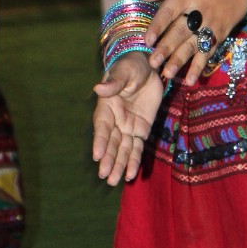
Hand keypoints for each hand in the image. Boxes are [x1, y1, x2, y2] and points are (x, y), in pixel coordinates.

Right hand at [92, 52, 164, 185]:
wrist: (148, 66)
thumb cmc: (131, 66)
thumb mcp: (124, 71)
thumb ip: (114, 82)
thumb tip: (99, 88)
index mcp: (107, 107)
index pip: (103, 127)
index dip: (100, 141)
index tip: (97, 155)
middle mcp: (115, 120)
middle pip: (111, 143)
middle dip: (108, 159)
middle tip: (104, 175)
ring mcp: (128, 127)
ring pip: (123, 150)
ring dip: (118, 165)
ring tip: (113, 181)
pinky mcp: (141, 130)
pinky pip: (137, 148)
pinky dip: (134, 161)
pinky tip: (130, 175)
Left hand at [140, 0, 246, 84]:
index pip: (170, 11)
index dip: (158, 26)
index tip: (147, 40)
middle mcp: (199, 10)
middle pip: (180, 32)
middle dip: (166, 48)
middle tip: (153, 63)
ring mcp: (212, 24)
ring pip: (193, 45)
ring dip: (180, 61)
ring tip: (167, 74)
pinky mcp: (221, 34)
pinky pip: (208, 52)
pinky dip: (199, 67)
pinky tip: (190, 80)